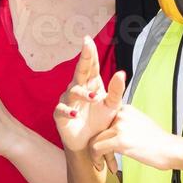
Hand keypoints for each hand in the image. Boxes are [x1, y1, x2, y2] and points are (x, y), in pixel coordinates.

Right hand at [54, 36, 124, 153]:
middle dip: (84, 58)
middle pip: (80, 71)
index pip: (91, 66)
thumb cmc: (101, 121)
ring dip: (82, 93)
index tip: (88, 39)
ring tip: (94, 98)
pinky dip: (68, 111)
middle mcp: (78, 88)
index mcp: (91, 84)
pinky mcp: (60, 115)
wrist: (91, 143)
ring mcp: (68, 101)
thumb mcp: (112, 106)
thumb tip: (121, 72)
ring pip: (72, 91)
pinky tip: (75, 114)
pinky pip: (61, 109)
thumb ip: (116, 90)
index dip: (89, 53)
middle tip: (86, 45)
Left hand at [90, 104, 182, 171]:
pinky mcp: (120, 141)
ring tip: (102, 164)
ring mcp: (120, 127)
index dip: (100, 136)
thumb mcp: (140, 125)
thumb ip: (124, 125)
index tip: (102, 148)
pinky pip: (97, 149)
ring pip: (94, 140)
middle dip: (97, 147)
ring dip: (96, 155)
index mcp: (125, 109)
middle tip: (100, 159)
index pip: (102, 121)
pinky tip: (102, 166)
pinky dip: (96, 159)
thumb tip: (108, 134)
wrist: (171, 149)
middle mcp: (121, 114)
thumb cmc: (158, 142)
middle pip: (97, 131)